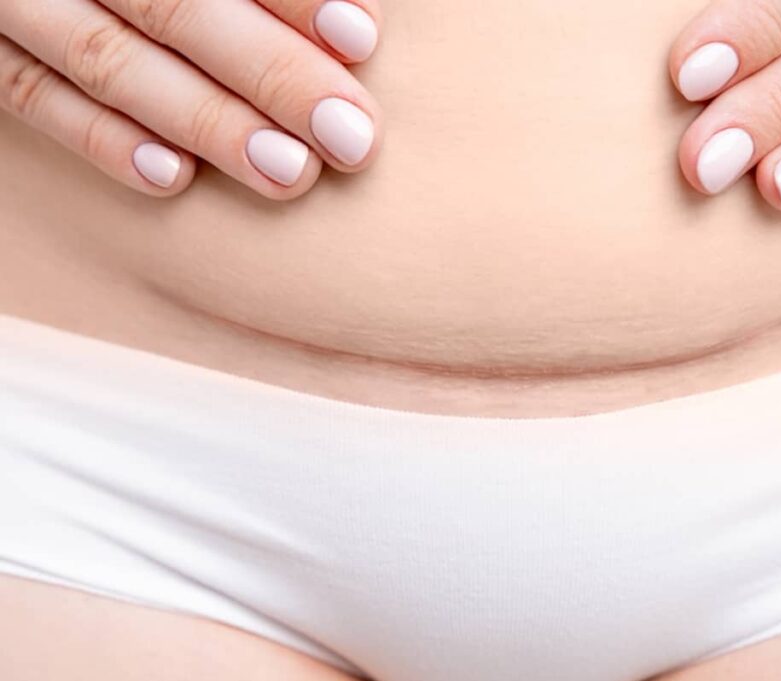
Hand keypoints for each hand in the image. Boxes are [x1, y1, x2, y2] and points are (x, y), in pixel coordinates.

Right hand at [0, 0, 381, 198]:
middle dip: (271, 73)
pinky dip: (100, 138)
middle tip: (352, 138)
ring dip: (205, 121)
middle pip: (173, 5)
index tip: (360, 38)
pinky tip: (174, 178)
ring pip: (106, 58)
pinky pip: (28, 93)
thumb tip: (357, 15)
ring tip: (290, 172)